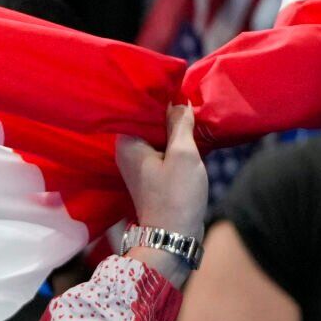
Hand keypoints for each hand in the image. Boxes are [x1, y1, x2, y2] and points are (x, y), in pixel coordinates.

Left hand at [115, 104, 206, 284]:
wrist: (173, 237)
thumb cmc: (176, 196)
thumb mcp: (183, 154)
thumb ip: (179, 125)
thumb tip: (178, 103)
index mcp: (127, 143)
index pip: (138, 108)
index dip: (157, 95)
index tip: (175, 82)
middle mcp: (128, 152)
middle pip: (148, 121)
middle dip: (167, 111)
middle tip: (188, 94)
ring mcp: (140, 165)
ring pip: (158, 136)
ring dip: (174, 127)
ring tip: (193, 111)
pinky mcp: (153, 175)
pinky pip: (164, 150)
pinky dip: (176, 142)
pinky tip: (192, 134)